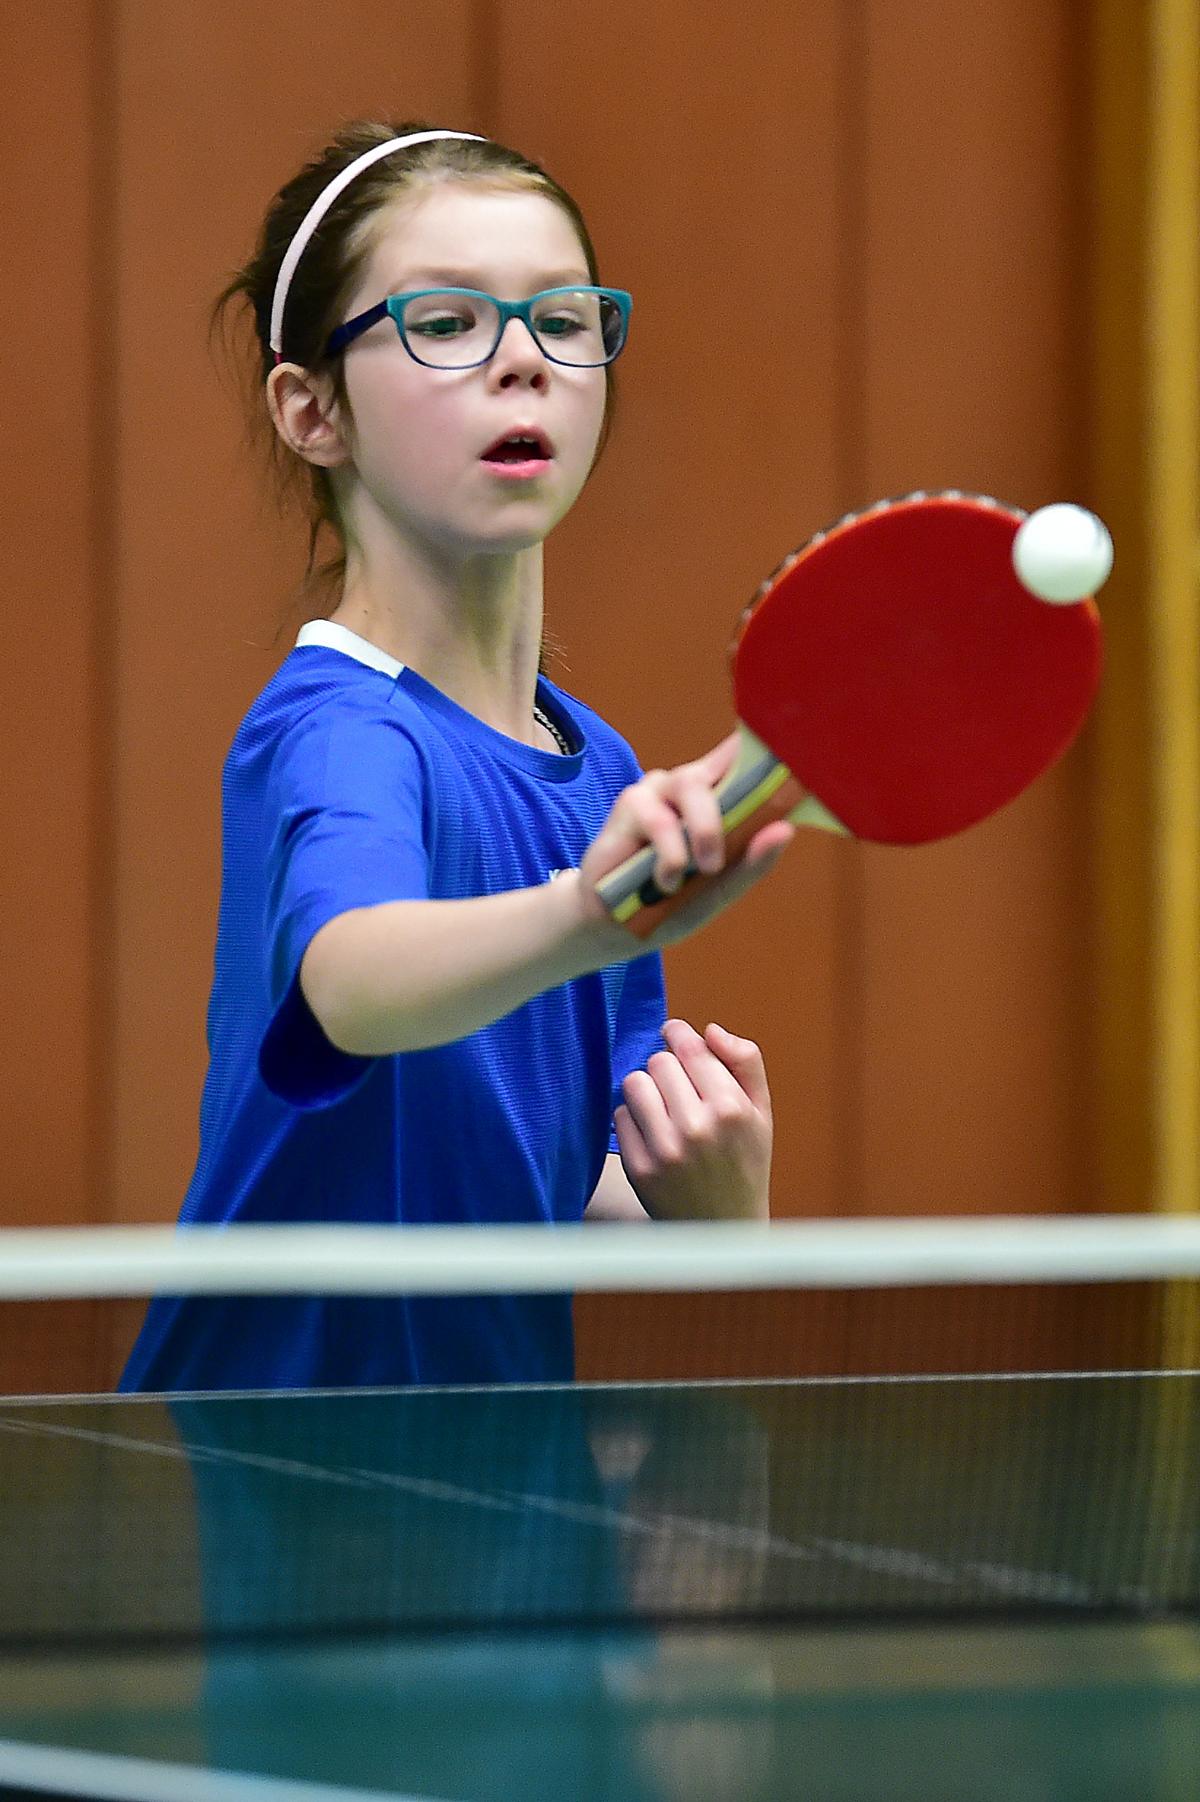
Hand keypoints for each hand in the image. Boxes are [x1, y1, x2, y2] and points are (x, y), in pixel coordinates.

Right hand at [575, 734, 794, 960]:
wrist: (620, 927)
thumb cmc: (675, 901)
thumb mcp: (722, 888)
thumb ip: (752, 861)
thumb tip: (785, 830)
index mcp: (719, 798)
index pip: (746, 757)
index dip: (766, 743)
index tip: (792, 743)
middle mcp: (690, 786)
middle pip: (724, 765)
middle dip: (733, 811)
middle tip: (721, 861)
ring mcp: (659, 790)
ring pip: (691, 784)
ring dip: (703, 831)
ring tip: (702, 870)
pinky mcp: (631, 803)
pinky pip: (659, 818)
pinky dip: (669, 855)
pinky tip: (666, 880)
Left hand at [614, 1018, 772, 1220]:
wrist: (725, 1230)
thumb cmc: (745, 1163)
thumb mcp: (761, 1112)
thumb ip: (745, 1061)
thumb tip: (710, 1030)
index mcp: (732, 1108)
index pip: (689, 1047)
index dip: (678, 1034)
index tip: (674, 1034)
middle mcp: (698, 1128)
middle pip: (659, 1062)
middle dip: (668, 1068)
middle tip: (679, 1088)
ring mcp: (666, 1150)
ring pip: (634, 1083)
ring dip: (646, 1089)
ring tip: (664, 1107)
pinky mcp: (640, 1170)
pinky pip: (620, 1117)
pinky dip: (634, 1119)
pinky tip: (655, 1135)